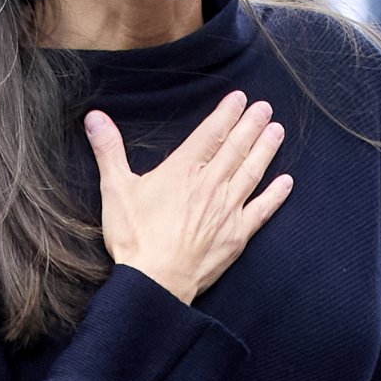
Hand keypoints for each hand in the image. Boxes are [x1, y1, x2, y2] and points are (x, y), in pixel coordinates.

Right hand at [83, 90, 292, 304]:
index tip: (240, 98)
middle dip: (252, 125)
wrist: (155, 281)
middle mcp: (211, 185)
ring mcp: (227, 210)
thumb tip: (94, 117)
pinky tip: (286, 181)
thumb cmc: (134, 237)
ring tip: (277, 130)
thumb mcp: (115, 189)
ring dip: (266, 149)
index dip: (226, 114)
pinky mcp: (237, 235)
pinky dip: (275, 195)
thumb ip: (108, 150)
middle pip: (236, 148)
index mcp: (183, 171)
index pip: (210, 134)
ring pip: (252, 172)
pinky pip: (262, 210)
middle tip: (265, 107)